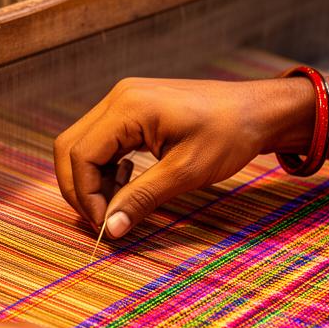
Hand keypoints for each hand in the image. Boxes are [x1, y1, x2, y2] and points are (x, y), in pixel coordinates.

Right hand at [54, 77, 310, 237]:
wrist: (257, 110)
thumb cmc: (228, 135)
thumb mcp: (185, 172)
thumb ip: (141, 199)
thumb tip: (109, 229)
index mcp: (127, 107)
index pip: (81, 154)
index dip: (85, 195)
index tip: (105, 226)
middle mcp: (118, 97)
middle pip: (71, 147)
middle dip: (80, 189)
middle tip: (102, 220)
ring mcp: (123, 99)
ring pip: (82, 145)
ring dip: (91, 179)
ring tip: (118, 203)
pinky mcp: (131, 107)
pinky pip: (101, 140)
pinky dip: (104, 167)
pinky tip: (127, 181)